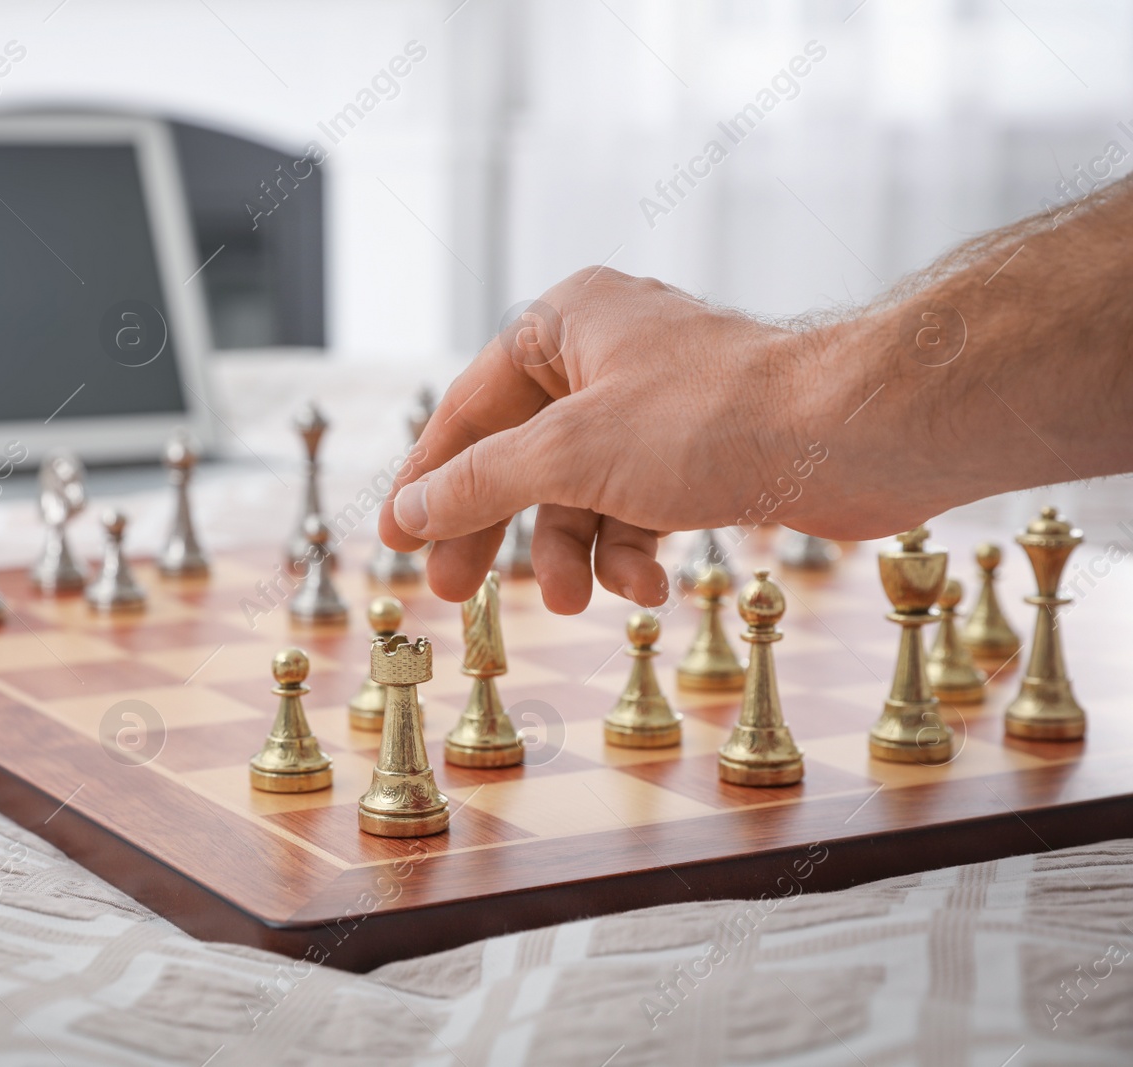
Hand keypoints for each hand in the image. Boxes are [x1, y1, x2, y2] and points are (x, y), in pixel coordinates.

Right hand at [378, 268, 827, 612]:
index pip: (468, 408)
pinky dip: (632, 549)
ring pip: (578, 491)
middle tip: (455, 589)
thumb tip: (411, 512)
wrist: (855, 436)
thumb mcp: (570, 454)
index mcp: (566, 322)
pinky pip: (634, 507)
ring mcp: (652, 406)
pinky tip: (647, 582)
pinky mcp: (696, 453)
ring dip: (574, 551)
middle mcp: (606, 355)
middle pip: (518, 455)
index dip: (428, 478)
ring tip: (573, 599)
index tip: (395, 537)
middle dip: (496, 528)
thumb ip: (481, 483)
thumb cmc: (716, 418)